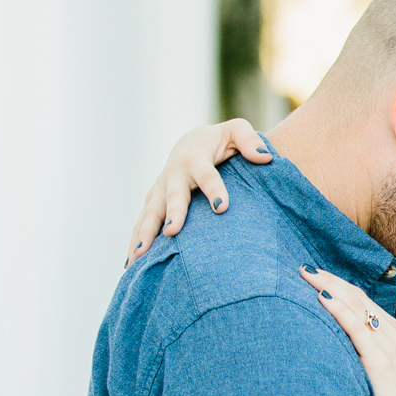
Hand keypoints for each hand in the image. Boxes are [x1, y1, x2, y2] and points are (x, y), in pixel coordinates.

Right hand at [126, 119, 269, 264]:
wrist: (190, 143)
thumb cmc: (220, 141)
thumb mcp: (236, 131)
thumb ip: (248, 140)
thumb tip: (263, 156)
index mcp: (195, 158)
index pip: (207, 174)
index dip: (214, 189)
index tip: (222, 207)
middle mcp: (174, 174)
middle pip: (173, 196)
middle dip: (172, 213)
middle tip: (171, 231)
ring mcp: (160, 189)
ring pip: (150, 212)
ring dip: (144, 233)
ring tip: (140, 256)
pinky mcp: (154, 202)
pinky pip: (142, 223)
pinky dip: (136, 241)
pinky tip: (132, 264)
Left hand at [303, 267, 395, 395]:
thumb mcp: (385, 374)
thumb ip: (368, 356)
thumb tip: (341, 350)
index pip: (363, 299)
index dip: (339, 284)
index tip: (316, 275)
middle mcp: (394, 334)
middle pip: (358, 296)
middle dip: (330, 279)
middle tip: (303, 267)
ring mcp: (389, 346)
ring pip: (356, 306)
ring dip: (329, 287)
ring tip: (305, 275)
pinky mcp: (380, 362)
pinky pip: (356, 328)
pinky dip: (338, 310)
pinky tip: (321, 298)